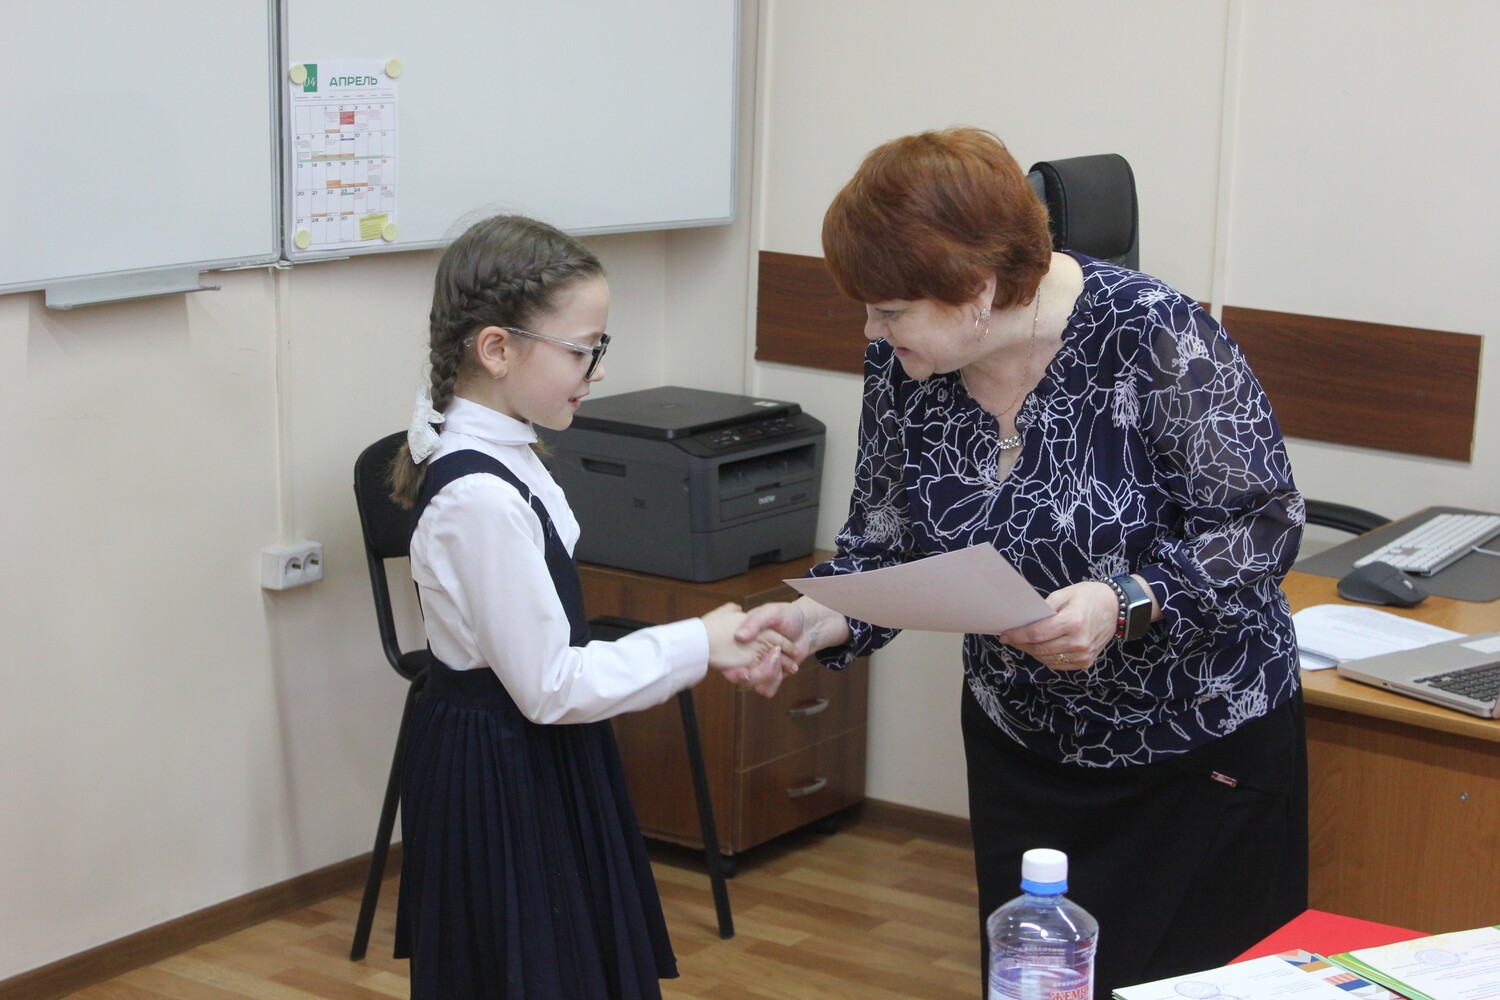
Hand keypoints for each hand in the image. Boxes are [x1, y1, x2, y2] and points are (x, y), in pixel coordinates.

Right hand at [701, 603, 792, 695]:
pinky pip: (767, 689)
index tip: (745, 672)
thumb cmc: (785, 616)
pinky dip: (777, 680)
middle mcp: (744, 657)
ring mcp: (756, 668)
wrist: (805, 627)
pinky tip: (788, 668)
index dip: (734, 672)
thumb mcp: (770, 612)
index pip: (727, 662)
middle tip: (777, 652)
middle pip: (742, 678)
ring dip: (772, 674)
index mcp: (739, 641)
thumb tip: (739, 636)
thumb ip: (754, 622)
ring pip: (755, 686)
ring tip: (788, 661)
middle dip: (761, 671)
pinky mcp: (768, 677)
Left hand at [998, 581, 1118, 669]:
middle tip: (1010, 638)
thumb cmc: (1089, 597)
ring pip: (1046, 658)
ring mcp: (1083, 655)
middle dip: (1021, 644)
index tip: (1004, 635)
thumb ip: (1044, 609)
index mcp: (1073, 621)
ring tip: (1024, 642)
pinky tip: (1040, 647)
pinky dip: (1045, 656)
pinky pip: (1057, 663)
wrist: (1117, 608)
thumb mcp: (1065, 594)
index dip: (1017, 636)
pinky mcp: (1085, 662)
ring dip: (1032, 651)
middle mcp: (1078, 641)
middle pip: (1039, 648)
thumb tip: (1024, 621)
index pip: (1037, 634)